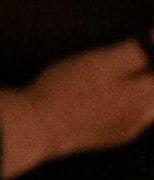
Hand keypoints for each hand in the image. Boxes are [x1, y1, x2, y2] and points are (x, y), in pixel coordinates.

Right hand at [0, 36, 153, 179]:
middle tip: (139, 55)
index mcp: (142, 96)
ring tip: (123, 72)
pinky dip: (130, 103)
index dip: (153, 53)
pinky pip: (132, 118)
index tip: (144, 41)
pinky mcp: (110, 137)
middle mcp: (141, 117)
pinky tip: (110, 95)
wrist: (37, 128)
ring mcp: (126, 130)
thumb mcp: (100, 62)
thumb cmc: (65, 91)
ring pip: (148, 107)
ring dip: (143, 89)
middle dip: (149, 73)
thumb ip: (135, 51)